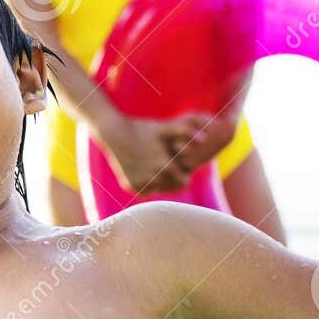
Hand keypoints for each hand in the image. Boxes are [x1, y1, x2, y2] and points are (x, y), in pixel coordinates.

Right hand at [99, 113, 214, 193]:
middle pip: (171, 187)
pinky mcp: (129, 186)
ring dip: (160, 181)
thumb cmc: (143, 129)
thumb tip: (205, 140)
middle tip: (167, 165)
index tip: (178, 163)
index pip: (183, 181)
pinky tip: (143, 170)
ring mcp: (140, 184)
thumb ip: (186, 132)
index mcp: (166, 167)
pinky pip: (145, 190)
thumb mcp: (165, 128)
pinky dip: (146, 183)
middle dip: (172, 179)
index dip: (183, 173)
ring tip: (155, 166)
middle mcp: (153, 179)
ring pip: (158, 189)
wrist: (114, 133)